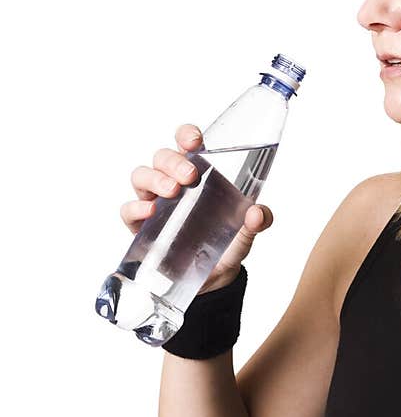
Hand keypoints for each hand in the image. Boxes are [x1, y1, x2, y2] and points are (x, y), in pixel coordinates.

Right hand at [120, 123, 273, 294]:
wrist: (213, 280)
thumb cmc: (226, 245)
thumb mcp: (246, 234)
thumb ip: (257, 221)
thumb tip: (256, 213)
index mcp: (199, 175)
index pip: (186, 144)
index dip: (186, 135)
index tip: (195, 141)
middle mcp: (174, 183)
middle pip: (161, 157)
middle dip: (173, 161)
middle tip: (190, 177)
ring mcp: (155, 204)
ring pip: (140, 176)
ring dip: (154, 178)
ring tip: (172, 191)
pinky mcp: (141, 228)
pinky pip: (128, 210)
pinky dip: (135, 207)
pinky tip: (150, 211)